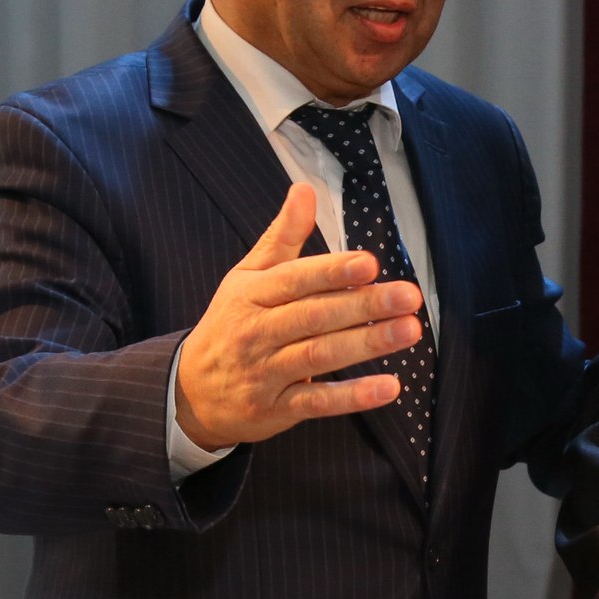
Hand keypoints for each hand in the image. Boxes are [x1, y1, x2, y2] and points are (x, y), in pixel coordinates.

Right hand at [173, 184, 424, 449]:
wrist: (190, 393)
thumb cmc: (231, 325)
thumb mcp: (247, 277)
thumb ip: (282, 237)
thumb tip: (305, 189)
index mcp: (252, 295)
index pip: (295, 280)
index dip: (332, 272)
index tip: (370, 263)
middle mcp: (256, 332)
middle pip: (314, 316)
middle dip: (363, 306)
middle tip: (408, 296)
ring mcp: (265, 373)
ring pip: (319, 356)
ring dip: (366, 344)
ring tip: (408, 331)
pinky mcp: (276, 409)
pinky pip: (317, 402)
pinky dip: (353, 396)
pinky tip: (388, 387)